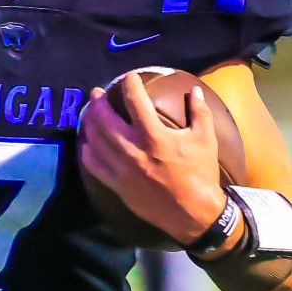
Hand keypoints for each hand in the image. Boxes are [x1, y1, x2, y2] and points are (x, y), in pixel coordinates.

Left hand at [78, 79, 224, 245]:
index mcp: (155, 136)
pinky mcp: (117, 185)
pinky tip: (86, 142)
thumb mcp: (205, 140)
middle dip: (98, 102)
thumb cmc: (200, 174)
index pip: (135, 100)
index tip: (129, 77)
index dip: (130, 83)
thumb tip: (196, 90)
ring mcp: (122, 169)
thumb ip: (200, 112)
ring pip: (95, 140)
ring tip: (89, 112)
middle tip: (96, 93)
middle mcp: (133, 150)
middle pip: (105, 119)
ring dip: (89, 122)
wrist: (193, 214)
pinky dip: (87, 150)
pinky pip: (94, 165)